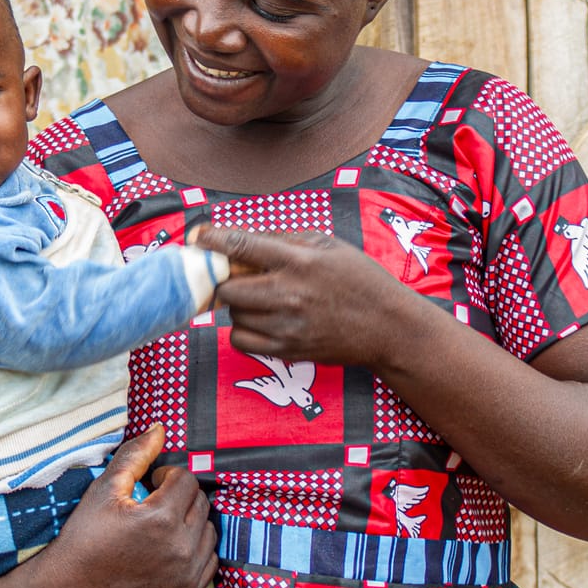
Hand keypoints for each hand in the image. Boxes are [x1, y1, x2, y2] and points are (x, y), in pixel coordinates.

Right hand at [25, 424, 216, 587]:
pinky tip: (170, 549)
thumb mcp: (104, 490)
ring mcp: (186, 576)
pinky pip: (210, 561)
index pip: (186, 480)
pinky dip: (196, 550)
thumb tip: (160, 429)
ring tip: (162, 526)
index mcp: (161, 519)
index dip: (166, 476)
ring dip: (190, 522)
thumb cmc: (82, 538)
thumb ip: (135, 455)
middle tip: (153, 504)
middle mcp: (181, 549)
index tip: (149, 485)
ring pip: (208, 531)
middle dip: (180, 497)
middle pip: (201, 503)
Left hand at [192, 225, 429, 368]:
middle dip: (227, 279)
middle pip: (228, 288)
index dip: (213, 240)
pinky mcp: (287, 351)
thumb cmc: (360, 280)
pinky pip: (240, 341)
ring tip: (258, 298)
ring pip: (233, 316)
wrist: (388, 328)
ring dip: (237, 305)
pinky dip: (242, 329)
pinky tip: (259, 319)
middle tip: (236, 275)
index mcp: (299, 261)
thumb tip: (242, 238)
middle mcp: (289, 294)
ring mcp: (286, 326)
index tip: (199, 237)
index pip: (241, 245)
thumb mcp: (328, 244)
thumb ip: (283, 239)